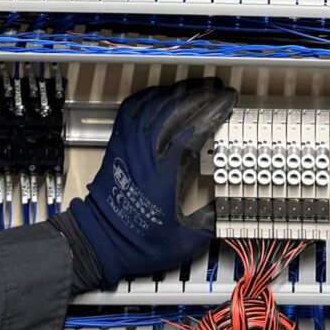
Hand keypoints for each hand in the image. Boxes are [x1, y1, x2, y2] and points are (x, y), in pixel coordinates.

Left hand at [55, 79, 233, 290]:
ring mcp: (130, 145)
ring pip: (155, 105)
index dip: (214, 112)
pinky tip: (162, 93)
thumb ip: (210, 222)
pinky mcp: (118, 144)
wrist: (101, 240)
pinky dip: (149, 96)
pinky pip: (132, 109)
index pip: (194, 129)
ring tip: (198, 87)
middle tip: (219, 91)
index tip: (228, 104)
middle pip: (176, 109)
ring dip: (178, 92)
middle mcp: (147, 153)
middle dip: (202, 95)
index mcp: (166, 172)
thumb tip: (229, 209)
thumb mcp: (183, 241)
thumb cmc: (138, 241)